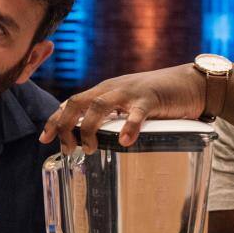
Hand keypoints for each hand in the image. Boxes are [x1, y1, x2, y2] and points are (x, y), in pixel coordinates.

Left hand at [39, 64, 205, 153]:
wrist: (189, 83)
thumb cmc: (154, 99)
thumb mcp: (124, 105)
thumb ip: (107, 117)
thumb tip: (86, 137)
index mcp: (102, 92)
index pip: (70, 103)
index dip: (55, 120)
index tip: (44, 139)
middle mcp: (111, 89)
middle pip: (77, 102)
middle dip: (65, 125)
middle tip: (66, 148)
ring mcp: (130, 92)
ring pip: (99, 106)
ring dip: (90, 129)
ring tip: (90, 149)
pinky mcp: (151, 98)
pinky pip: (137, 112)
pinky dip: (129, 126)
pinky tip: (125, 141)